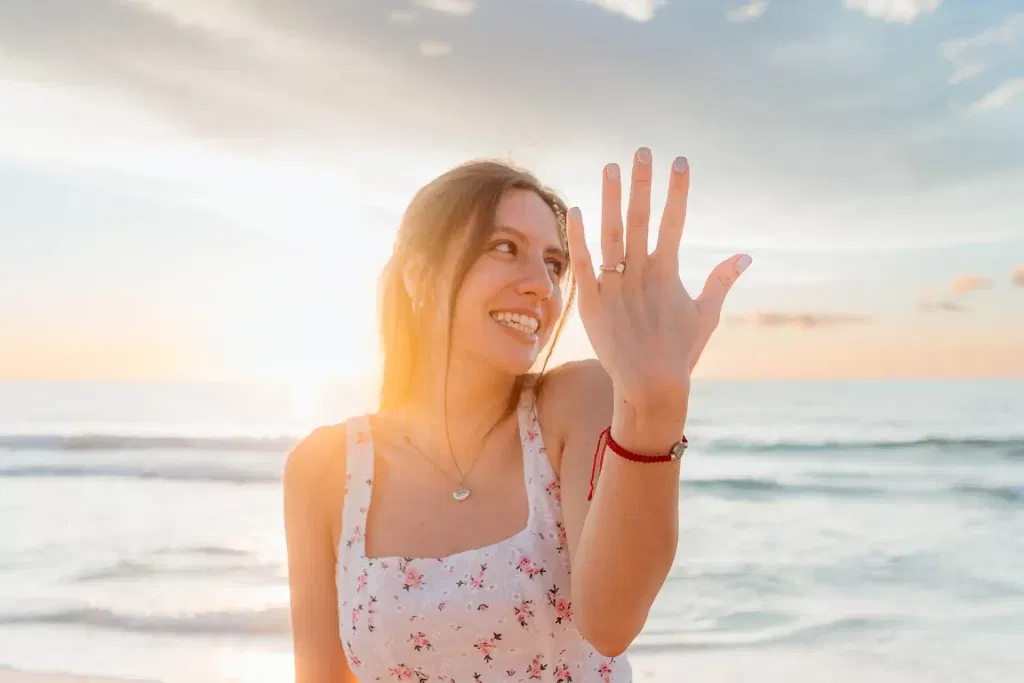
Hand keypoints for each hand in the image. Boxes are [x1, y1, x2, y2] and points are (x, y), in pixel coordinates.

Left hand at [565, 148, 750, 421]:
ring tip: (610, 167)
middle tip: (642, 151)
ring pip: (611, 234)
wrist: (649, 387)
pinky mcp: (592, 303)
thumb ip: (721, 282)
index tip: (679, 161)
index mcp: (668, 274)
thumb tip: (744, 256)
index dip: (677, 191)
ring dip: (611, 199)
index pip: (674, 222)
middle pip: (642, 220)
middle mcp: (642, 275)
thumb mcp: (705, 316)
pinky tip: (575, 209)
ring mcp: (616, 287)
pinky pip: (583, 264)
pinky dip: (579, 237)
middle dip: (643, 184)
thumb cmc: (679, 353)